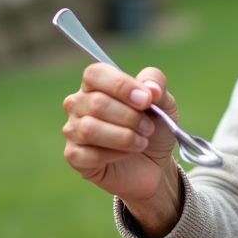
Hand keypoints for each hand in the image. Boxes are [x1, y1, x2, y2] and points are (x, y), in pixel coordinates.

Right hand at [61, 63, 181, 235]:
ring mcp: (73, 130)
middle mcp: (78, 104)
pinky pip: (89, 154)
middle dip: (130, 117)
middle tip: (148, 127)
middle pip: (96, 103)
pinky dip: (115, 155)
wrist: (155, 163)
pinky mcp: (74, 156)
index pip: (95, 74)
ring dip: (124, 137)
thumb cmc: (153, 127)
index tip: (146, 100)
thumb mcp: (163, 101)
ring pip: (90, 129)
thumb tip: (150, 88)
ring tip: (141, 141)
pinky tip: (126, 154)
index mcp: (96, 84)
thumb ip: (156, 84)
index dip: (121, 85)